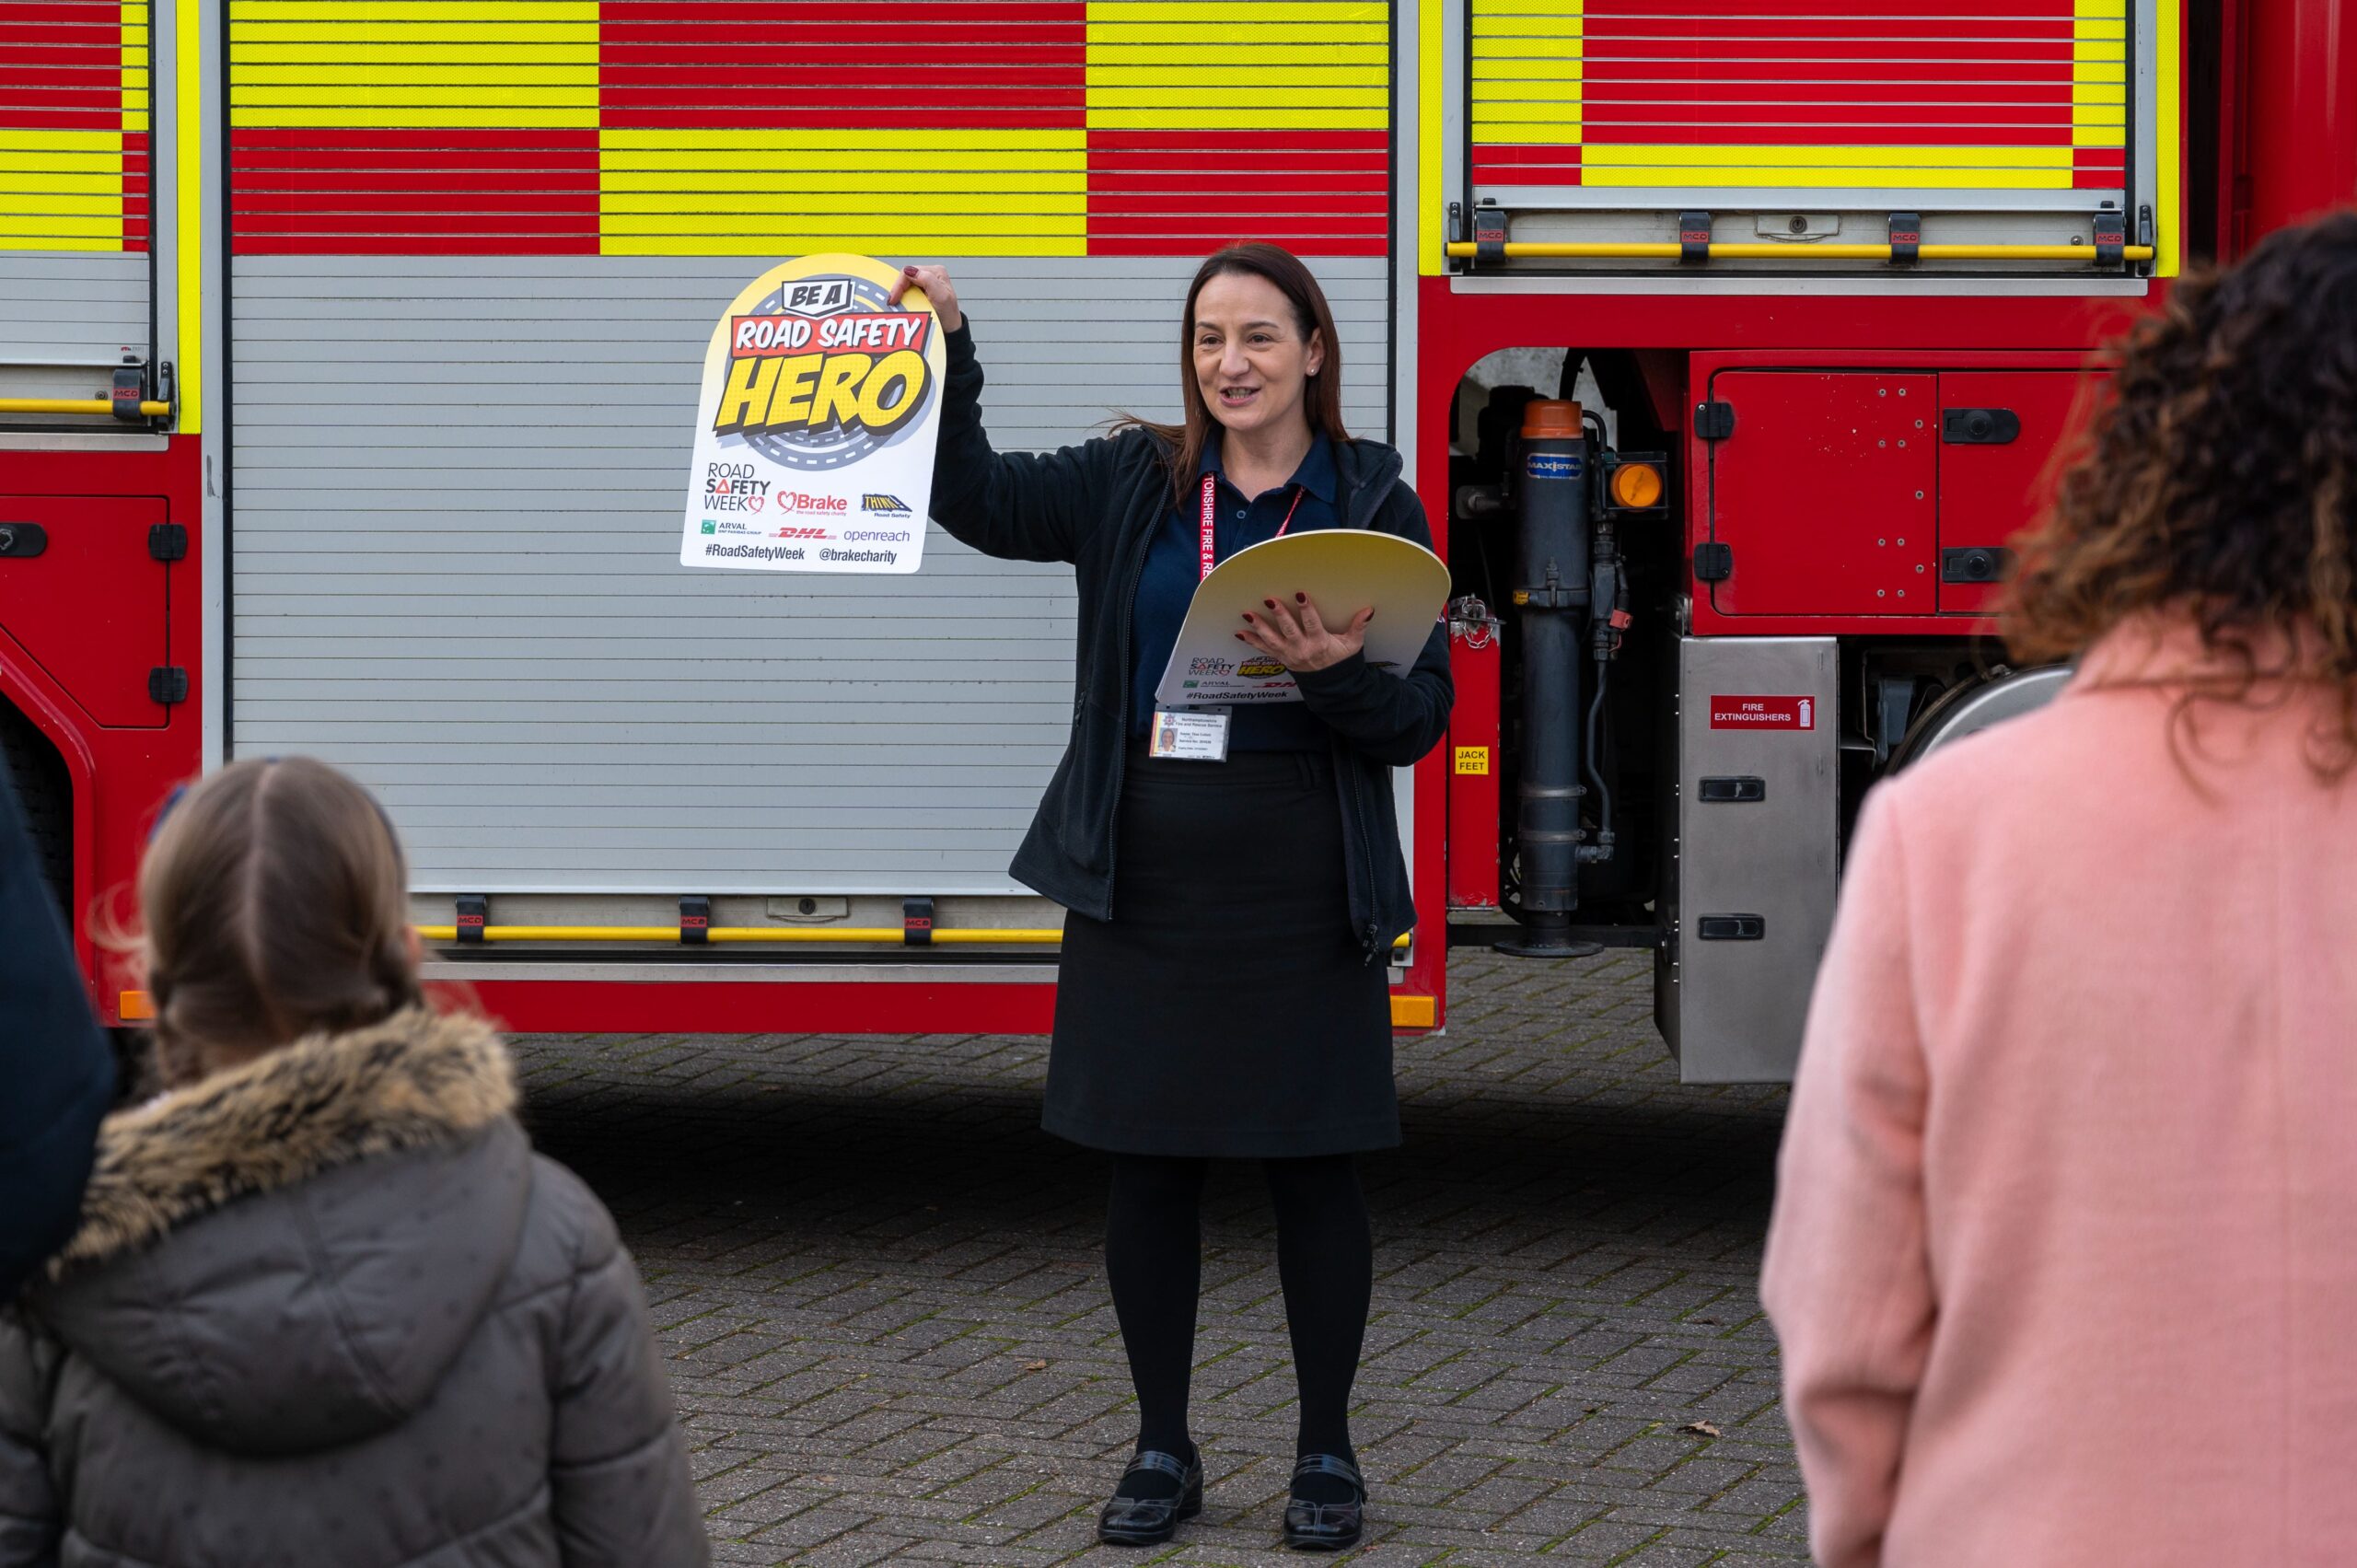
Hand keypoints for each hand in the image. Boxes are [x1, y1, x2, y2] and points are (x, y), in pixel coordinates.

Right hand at [888, 264, 961, 331]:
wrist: (949, 329)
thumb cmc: (948, 315)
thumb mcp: (941, 296)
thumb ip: (928, 280)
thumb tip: (910, 270)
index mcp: (936, 271)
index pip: (909, 271)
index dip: (899, 285)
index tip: (893, 299)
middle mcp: (929, 274)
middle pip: (905, 277)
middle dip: (898, 290)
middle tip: (893, 303)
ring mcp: (924, 283)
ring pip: (904, 284)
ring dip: (900, 294)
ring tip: (897, 304)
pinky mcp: (919, 291)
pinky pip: (906, 291)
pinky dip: (902, 298)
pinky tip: (902, 304)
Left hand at [1238, 594, 1372, 672]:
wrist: (1330, 685)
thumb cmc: (1340, 661)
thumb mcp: (1353, 645)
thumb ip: (1359, 626)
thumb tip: (1369, 610)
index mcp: (1319, 643)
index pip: (1312, 624)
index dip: (1306, 609)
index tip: (1300, 594)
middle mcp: (1302, 649)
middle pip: (1288, 630)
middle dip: (1279, 615)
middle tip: (1269, 600)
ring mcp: (1289, 655)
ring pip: (1272, 640)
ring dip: (1259, 627)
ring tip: (1248, 614)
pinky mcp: (1281, 658)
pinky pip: (1264, 649)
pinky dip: (1251, 641)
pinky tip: (1240, 632)